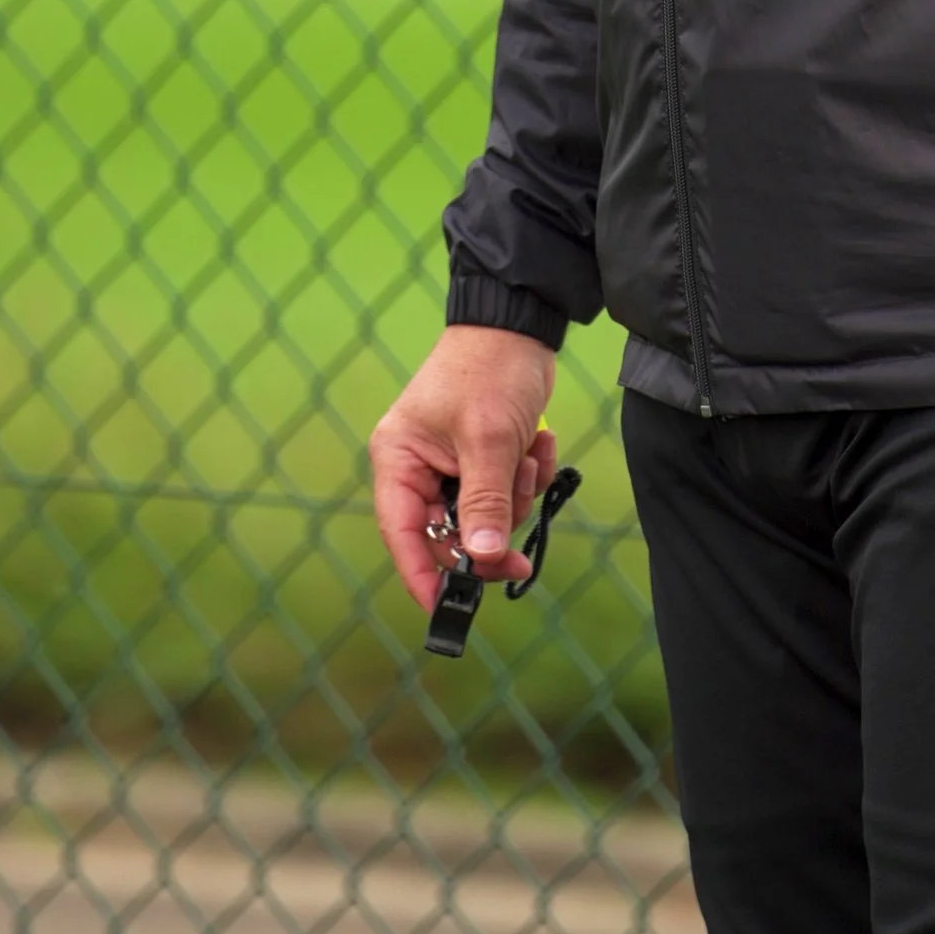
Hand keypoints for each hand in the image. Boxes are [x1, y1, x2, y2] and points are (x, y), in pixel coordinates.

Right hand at [370, 325, 559, 613]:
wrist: (520, 322)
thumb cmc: (490, 371)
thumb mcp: (488, 441)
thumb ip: (484, 503)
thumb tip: (479, 559)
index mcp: (399, 460)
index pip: (402, 534)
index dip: (424, 577)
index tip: (449, 611)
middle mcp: (418, 467)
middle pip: (449, 533)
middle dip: (490, 531)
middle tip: (520, 555)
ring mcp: (451, 463)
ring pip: (484, 516)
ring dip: (515, 495)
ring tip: (528, 455)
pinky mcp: (482, 456)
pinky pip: (505, 491)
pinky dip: (526, 473)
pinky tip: (536, 442)